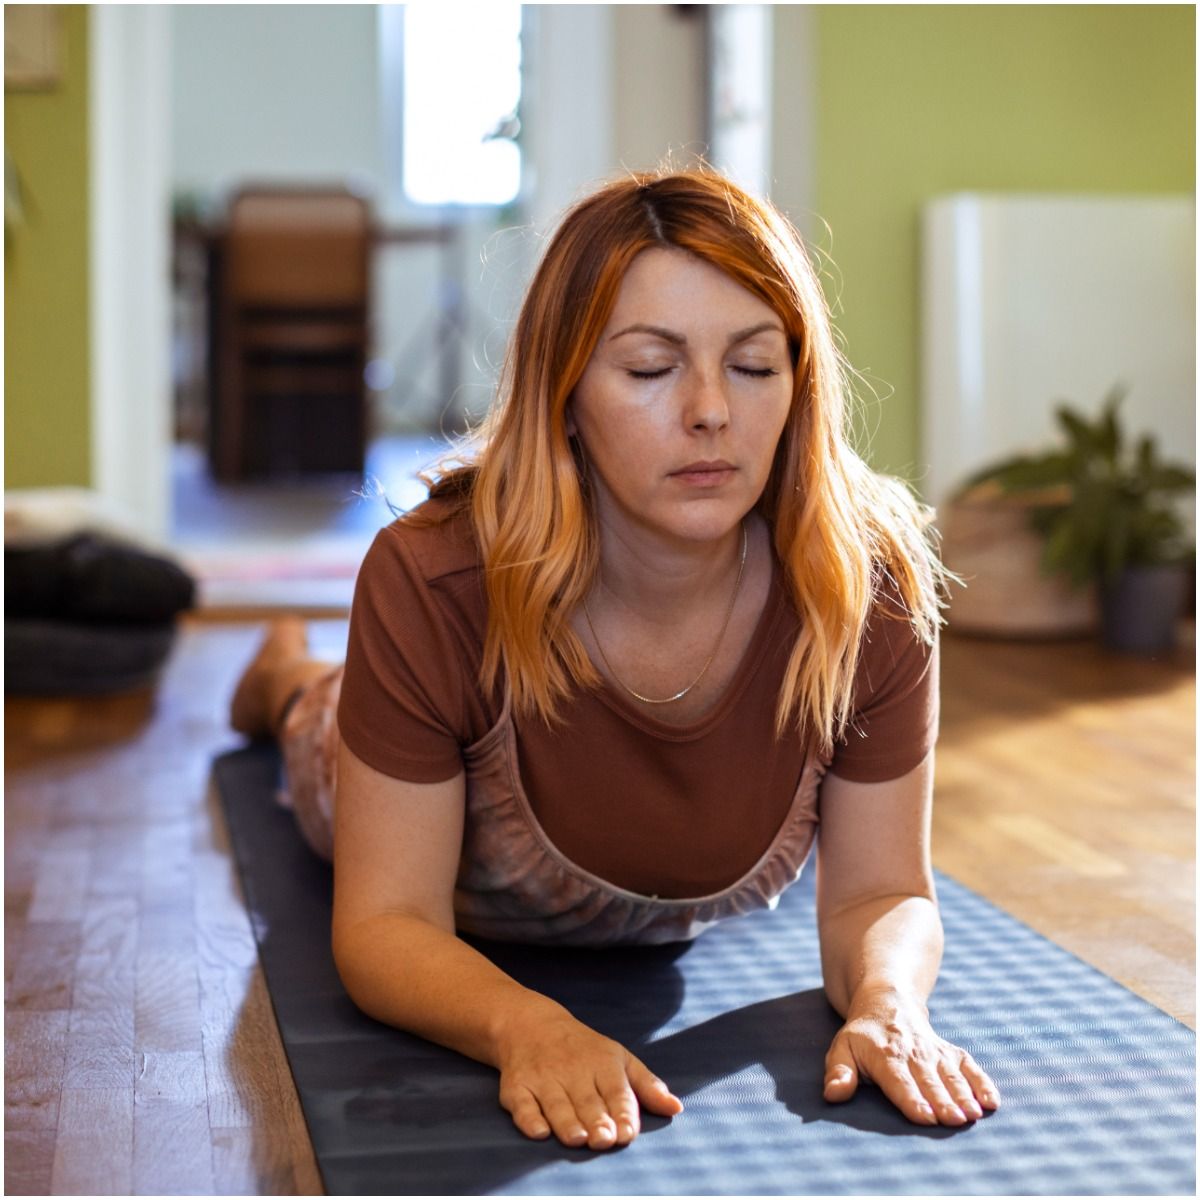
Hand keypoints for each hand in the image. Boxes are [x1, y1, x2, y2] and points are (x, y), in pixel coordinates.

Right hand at [495, 1004, 682, 1149]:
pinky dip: (529, 1118)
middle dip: (596, 1120)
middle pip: (587, 1100)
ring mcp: (544, 1078)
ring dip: (566, 1121)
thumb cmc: (583, 1049)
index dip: (622, 1112)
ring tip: (577, 1138)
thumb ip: (647, 1086)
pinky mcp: (517, 1086)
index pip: (616, 1090)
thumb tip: (677, 1108)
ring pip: (556, 1104)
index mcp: (603, 1063)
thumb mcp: (619, 1059)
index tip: (627, 1132)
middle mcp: (573, 1070)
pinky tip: (539, 1131)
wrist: (531, 1025)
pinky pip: (522, 1104)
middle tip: (604, 1138)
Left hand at [822, 986, 1000, 1124]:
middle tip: (955, 1120)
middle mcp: (913, 1053)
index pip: (899, 1080)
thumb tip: (833, 1094)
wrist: (887, 1002)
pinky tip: (992, 1101)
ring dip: (963, 1094)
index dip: (911, 1098)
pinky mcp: (950, 1051)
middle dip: (942, 1100)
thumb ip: (839, 1072)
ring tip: (973, 1115)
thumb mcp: (842, 1049)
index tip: (925, 1116)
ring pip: (951, 1074)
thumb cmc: (862, 1036)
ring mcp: (934, 1051)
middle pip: (929, 1080)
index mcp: (884, 1055)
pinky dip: (981, 1081)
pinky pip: (968, 1065)